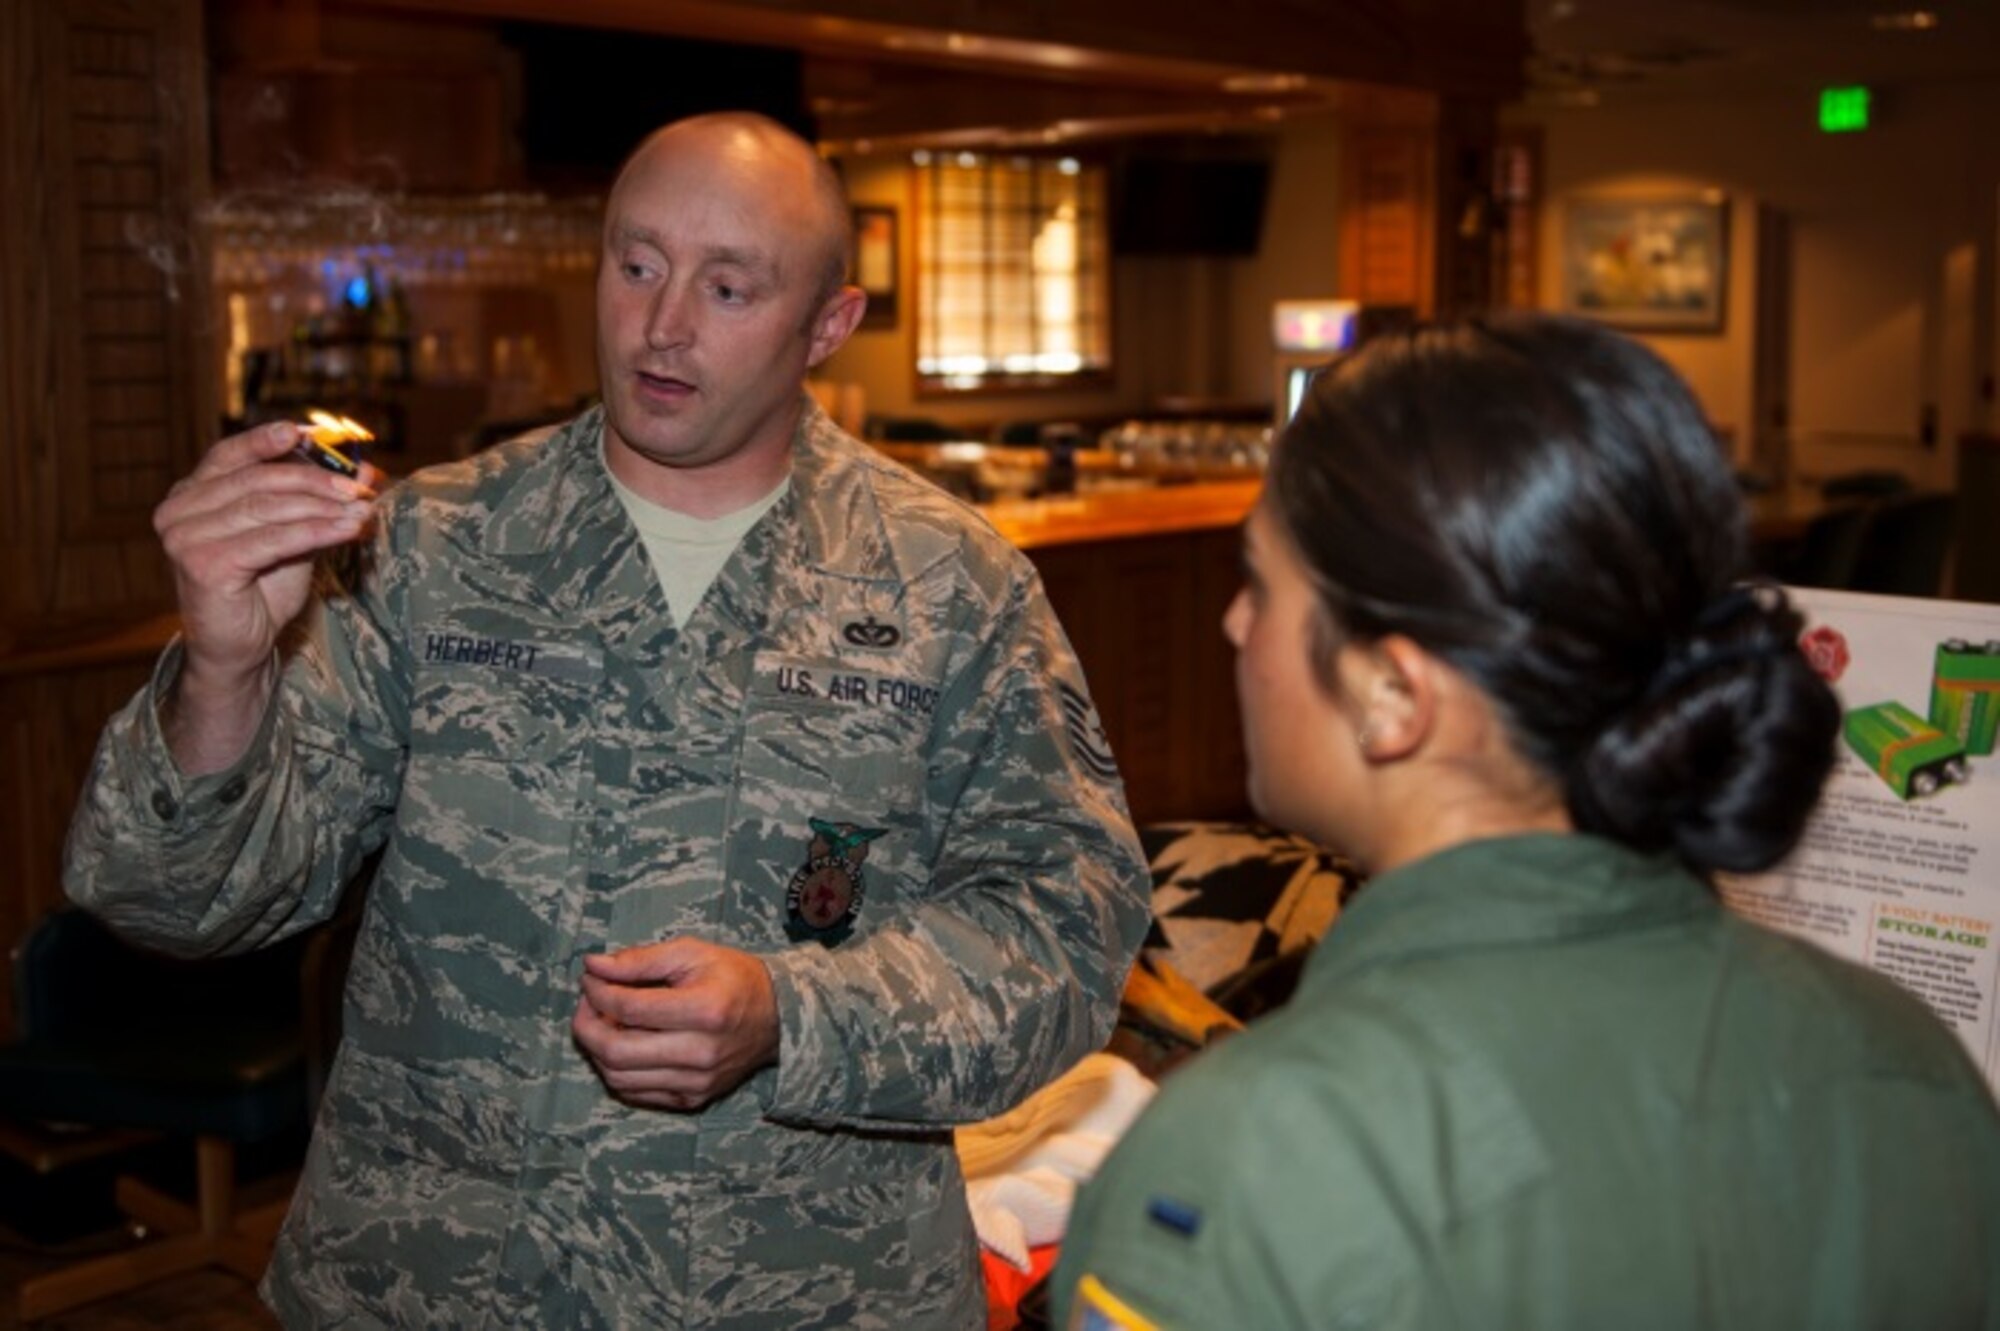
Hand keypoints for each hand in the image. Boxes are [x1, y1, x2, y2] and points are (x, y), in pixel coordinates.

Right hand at [154, 421, 381, 770]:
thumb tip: (362, 473)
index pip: (229, 455)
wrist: (239, 649)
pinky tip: (348, 529)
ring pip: (266, 508)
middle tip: (360, 484)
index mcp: (190, 495)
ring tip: (362, 508)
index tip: (308, 432)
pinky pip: (272, 540)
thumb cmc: (260, 592)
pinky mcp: (203, 564)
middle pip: (257, 481)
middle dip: (315, 480)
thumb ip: (314, 505)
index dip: (268, 441)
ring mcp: (185, 537)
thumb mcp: (290, 538)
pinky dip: (316, 531)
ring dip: (322, 506)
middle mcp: (179, 511)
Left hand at [572, 938, 780, 1111]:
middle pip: (616, 1051)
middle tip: (587, 1003)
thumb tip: (593, 965)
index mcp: (704, 1010)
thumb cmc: (733, 978)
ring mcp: (697, 1082)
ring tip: (604, 1023)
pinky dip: (617, 1070)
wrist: (778, 1019)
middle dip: (587, 1025)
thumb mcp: (692, 953)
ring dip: (598, 1050)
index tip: (591, 977)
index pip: (628, 1008)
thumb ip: (640, 960)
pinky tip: (622, 1044)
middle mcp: (701, 1053)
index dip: (597, 991)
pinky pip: (636, 1093)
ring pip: (619, 1078)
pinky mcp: (693, 1099)